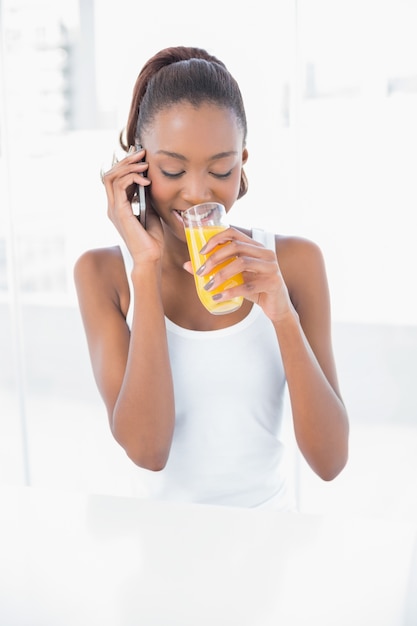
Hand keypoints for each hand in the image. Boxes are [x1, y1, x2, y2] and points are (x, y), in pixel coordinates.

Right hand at [101, 148, 163, 262]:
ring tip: (144, 164)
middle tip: (141, 152)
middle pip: (109, 173)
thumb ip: (146, 196)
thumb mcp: (151, 211)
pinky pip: (119, 187)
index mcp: (118, 206)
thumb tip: (148, 179)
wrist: (151, 257)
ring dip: (129, 167)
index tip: (141, 156)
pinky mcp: (120, 213)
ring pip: (111, 177)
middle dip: (125, 160)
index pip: (115, 178)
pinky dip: (132, 178)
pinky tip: (145, 180)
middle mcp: (113, 206)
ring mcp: (114, 209)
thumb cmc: (152, 238)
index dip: (126, 164)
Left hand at [187, 227, 293, 321]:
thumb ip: (217, 270)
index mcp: (256, 247)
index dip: (216, 239)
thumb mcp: (236, 278)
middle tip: (201, 272)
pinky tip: (219, 297)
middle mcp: (265, 253)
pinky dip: (231, 292)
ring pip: (242, 263)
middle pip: (236, 247)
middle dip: (215, 259)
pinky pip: (248, 286)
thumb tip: (188, 266)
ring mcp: (271, 267)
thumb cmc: (255, 289)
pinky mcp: (273, 283)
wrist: (277, 307)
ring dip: (221, 274)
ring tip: (209, 286)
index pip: (234, 233)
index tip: (201, 252)